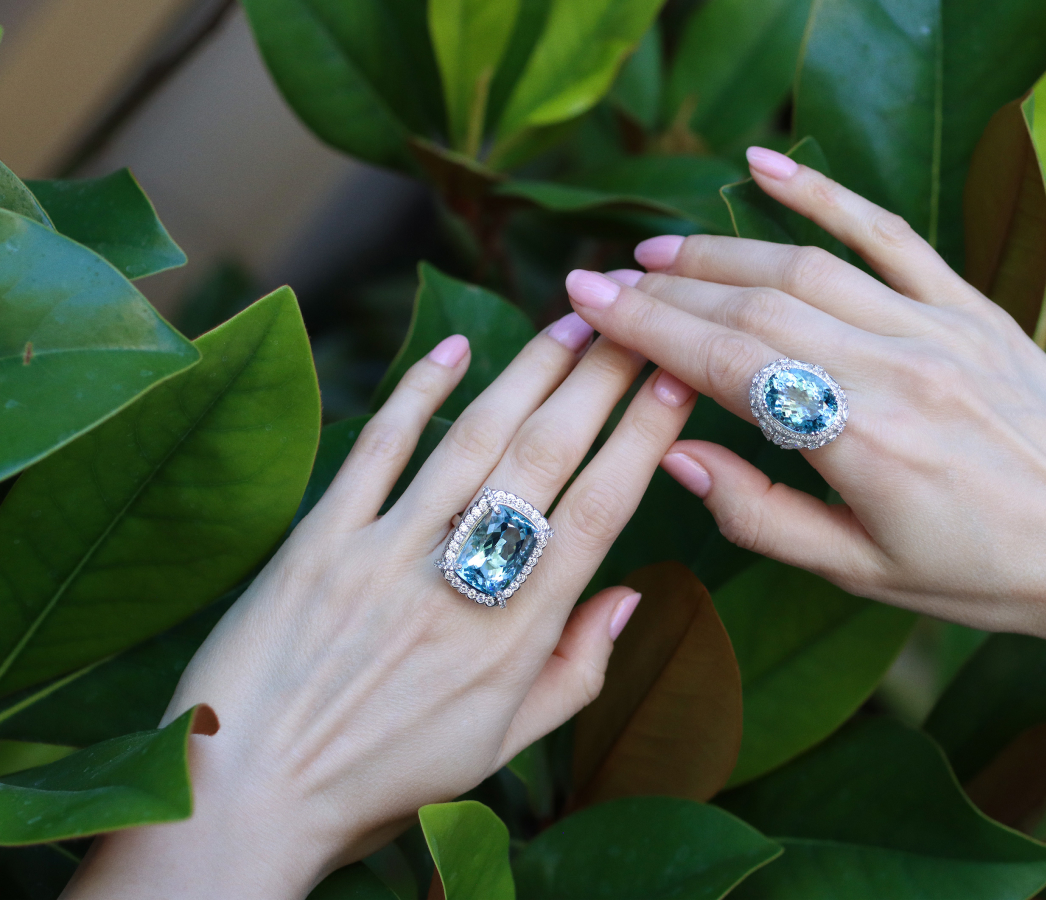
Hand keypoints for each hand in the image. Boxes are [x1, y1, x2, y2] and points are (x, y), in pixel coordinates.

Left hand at [63, 317, 695, 898]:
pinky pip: (377, 453)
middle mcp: (460, 583)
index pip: (597, 513)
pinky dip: (417, 395)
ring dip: (529, 371)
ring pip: (472, 440)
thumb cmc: (382, 782)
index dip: (641, 439)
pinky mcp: (318, 543)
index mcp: (514, 637)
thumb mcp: (500, 749)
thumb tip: (629, 596)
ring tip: (572, 322)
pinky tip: (456, 350)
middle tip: (637, 321)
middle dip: (600, 380)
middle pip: (545, 458)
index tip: (674, 382)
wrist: (246, 803)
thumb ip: (575, 673)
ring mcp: (385, 555)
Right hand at [561, 149, 1045, 649]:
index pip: (726, 363)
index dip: (648, 329)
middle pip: (755, 303)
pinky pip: (891, 235)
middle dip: (669, 288)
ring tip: (661, 253)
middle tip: (606, 282)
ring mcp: (941, 328)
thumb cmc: (989, 577)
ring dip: (724, 251)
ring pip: (808, 265)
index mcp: (863, 442)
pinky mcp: (976, 309)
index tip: (587, 304)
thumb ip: (760, 515)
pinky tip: (768, 166)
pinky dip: (826, 195)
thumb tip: (674, 452)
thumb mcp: (862, 574)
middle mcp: (897, 369)